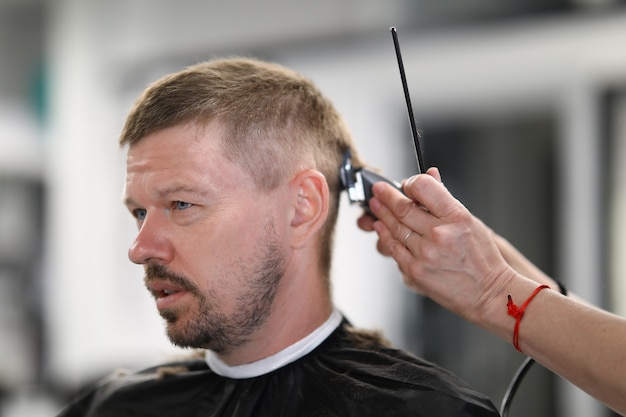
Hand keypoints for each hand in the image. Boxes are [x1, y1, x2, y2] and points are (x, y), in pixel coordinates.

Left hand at [364, 170, 515, 323]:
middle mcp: (439, 234)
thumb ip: (444, 199)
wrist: (489, 292)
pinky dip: (385, 236)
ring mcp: (425, 254)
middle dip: (387, 196)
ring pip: (395, 228)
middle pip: (403, 208)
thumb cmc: (481, 258)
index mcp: (456, 217)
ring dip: (382, 214)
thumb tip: (429, 176)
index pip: (424, 188)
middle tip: (378, 190)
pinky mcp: (415, 271)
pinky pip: (394, 249)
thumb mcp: (469, 221)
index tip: (405, 184)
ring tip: (376, 205)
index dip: (411, 183)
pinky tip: (381, 227)